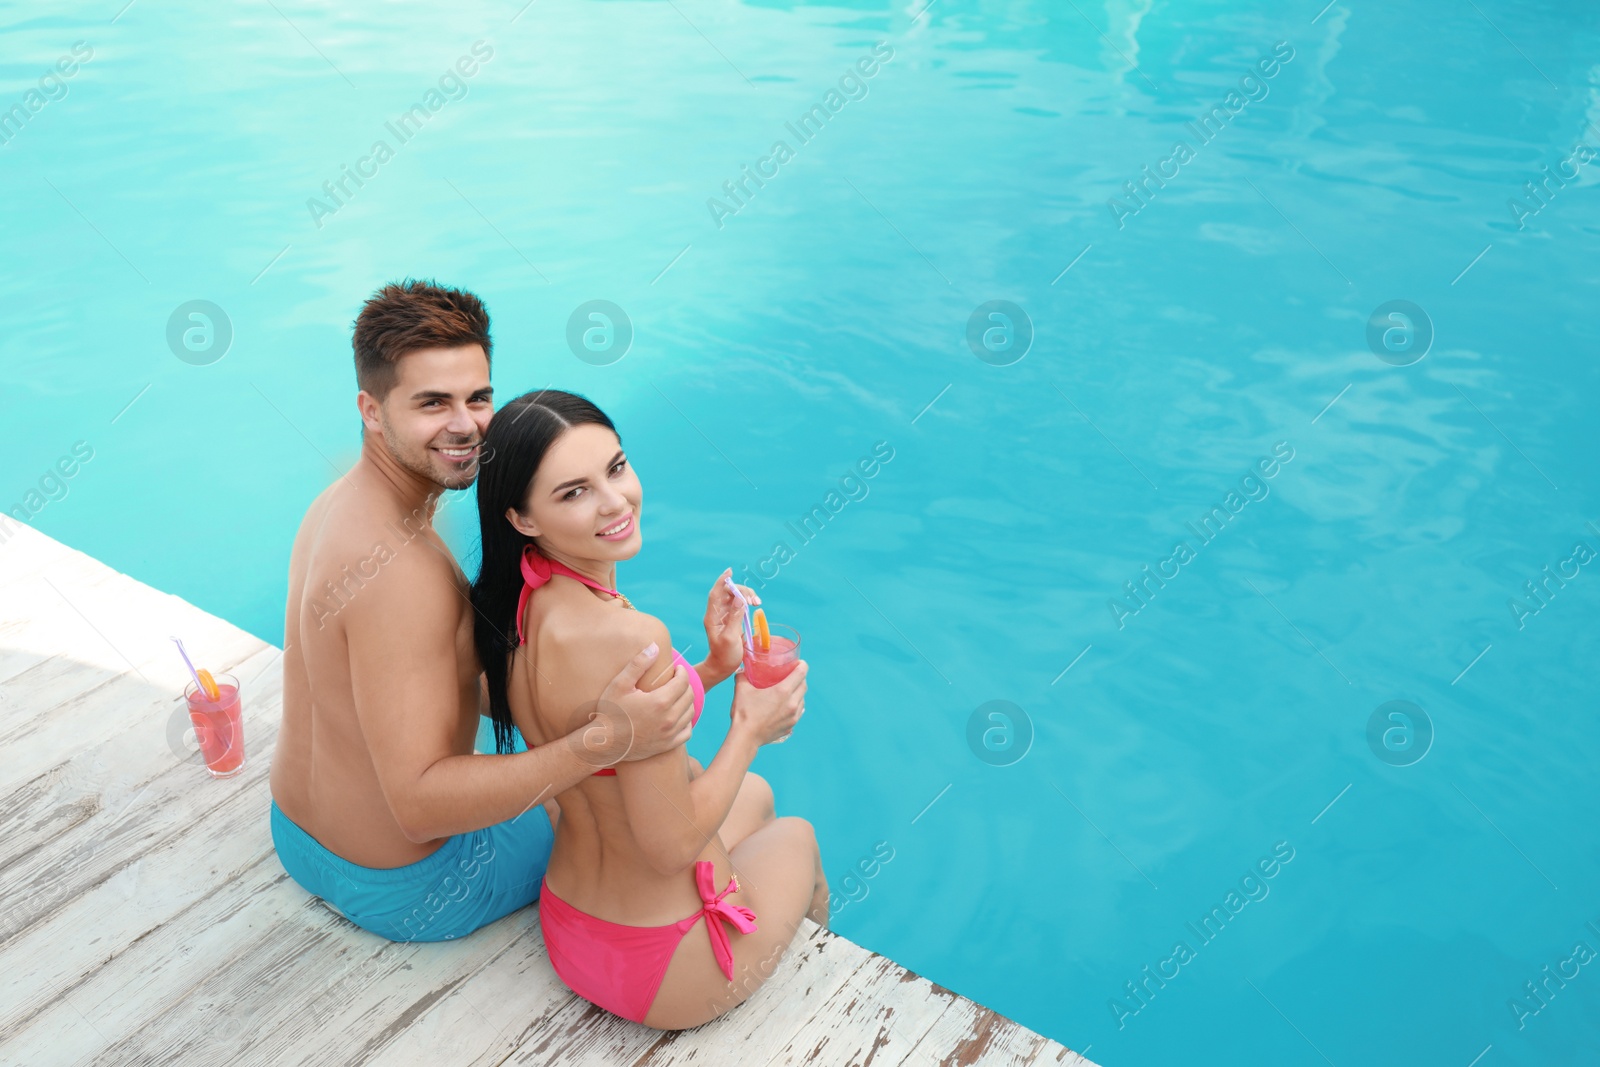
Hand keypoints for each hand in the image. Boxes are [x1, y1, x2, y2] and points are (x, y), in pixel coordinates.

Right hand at [586, 642, 694, 767]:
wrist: (604, 744)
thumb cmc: (610, 712)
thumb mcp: (620, 684)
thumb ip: (639, 664)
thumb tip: (655, 646)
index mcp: (660, 701)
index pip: (683, 681)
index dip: (682, 672)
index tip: (676, 669)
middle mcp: (669, 719)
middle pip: (689, 696)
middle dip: (685, 684)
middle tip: (676, 680)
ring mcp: (669, 734)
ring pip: (690, 713)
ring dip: (686, 701)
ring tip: (676, 696)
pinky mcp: (667, 745)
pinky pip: (687, 731)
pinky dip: (686, 721)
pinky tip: (677, 716)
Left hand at [703, 568, 758, 681]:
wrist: (723, 667)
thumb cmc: (725, 655)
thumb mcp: (731, 637)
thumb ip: (735, 617)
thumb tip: (740, 599)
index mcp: (712, 617)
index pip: (716, 594)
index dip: (722, 581)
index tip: (730, 571)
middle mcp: (718, 613)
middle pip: (728, 593)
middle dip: (741, 591)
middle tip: (753, 600)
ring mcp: (725, 616)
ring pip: (735, 597)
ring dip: (746, 596)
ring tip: (757, 602)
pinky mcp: (733, 619)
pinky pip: (740, 605)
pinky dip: (748, 602)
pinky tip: (755, 605)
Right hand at [729, 660, 806, 747]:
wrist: (745, 737)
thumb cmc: (744, 713)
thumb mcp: (742, 690)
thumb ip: (742, 676)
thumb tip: (742, 669)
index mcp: (783, 691)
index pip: (801, 673)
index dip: (802, 665)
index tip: (798, 663)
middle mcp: (792, 703)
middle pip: (804, 685)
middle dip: (800, 678)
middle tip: (792, 674)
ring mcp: (793, 716)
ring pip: (802, 699)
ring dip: (798, 692)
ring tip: (789, 690)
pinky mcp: (791, 726)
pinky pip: (798, 712)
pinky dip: (795, 705)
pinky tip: (787, 705)